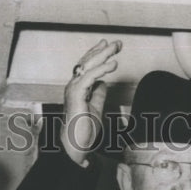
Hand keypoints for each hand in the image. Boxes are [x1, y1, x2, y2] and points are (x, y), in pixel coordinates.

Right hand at [61, 39, 120, 165]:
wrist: (75, 146)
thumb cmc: (83, 131)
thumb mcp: (96, 109)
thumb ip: (99, 95)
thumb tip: (104, 83)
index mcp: (78, 88)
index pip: (87, 66)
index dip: (97, 54)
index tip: (108, 45)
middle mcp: (74, 86)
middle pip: (88, 62)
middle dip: (103, 50)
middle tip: (117, 43)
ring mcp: (73, 89)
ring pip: (88, 66)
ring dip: (103, 55)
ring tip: (116, 48)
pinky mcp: (76, 95)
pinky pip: (90, 78)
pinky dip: (101, 69)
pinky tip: (112, 64)